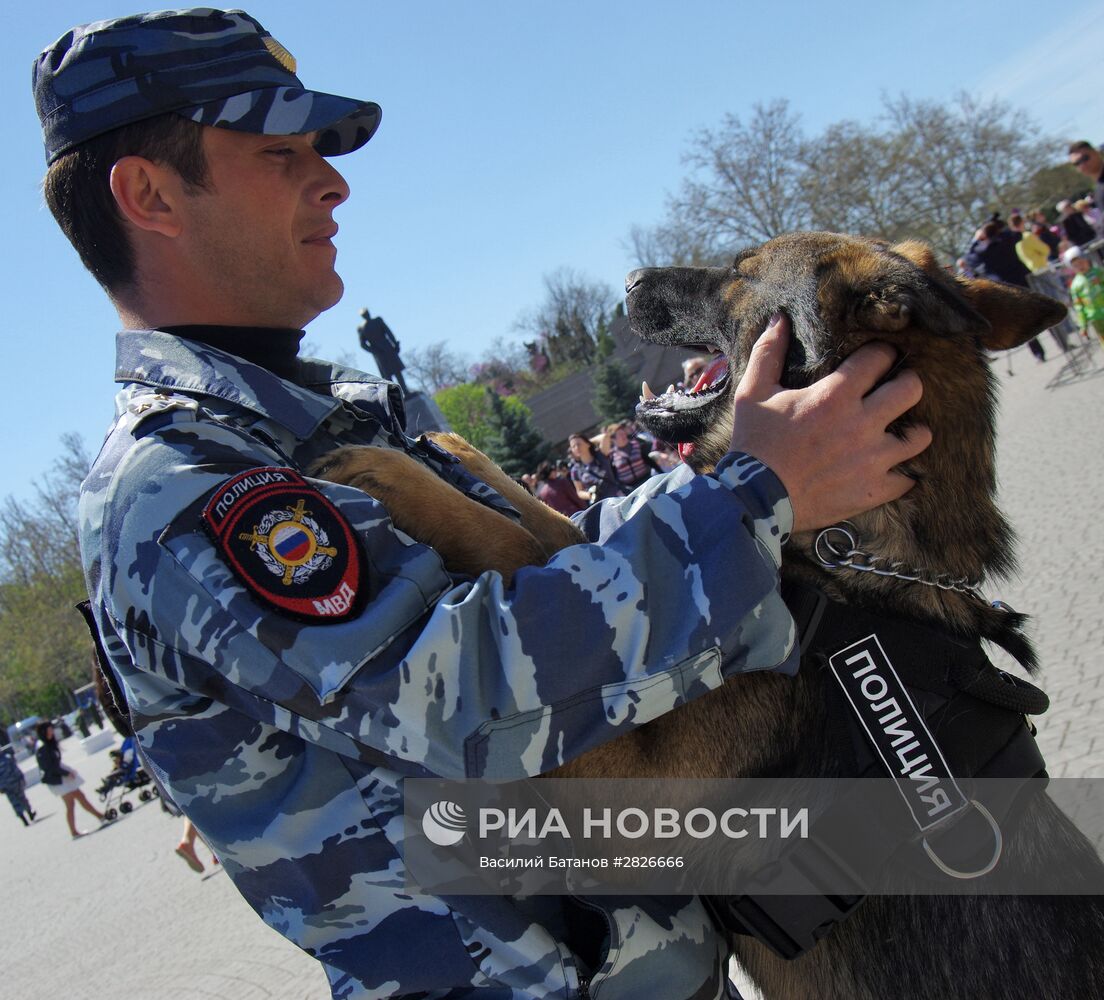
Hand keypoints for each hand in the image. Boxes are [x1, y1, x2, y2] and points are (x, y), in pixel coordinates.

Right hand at [728, 313, 930, 532]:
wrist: (755, 498)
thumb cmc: (754, 442)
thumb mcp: (753, 392)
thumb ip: (768, 352)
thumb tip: (780, 318)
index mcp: (836, 395)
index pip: (880, 357)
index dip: (881, 353)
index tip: (876, 358)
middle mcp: (863, 423)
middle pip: (912, 389)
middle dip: (906, 383)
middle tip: (894, 389)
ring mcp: (873, 459)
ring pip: (920, 436)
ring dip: (912, 430)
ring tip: (900, 431)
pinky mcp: (874, 490)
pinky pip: (908, 479)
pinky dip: (901, 474)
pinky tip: (889, 469)